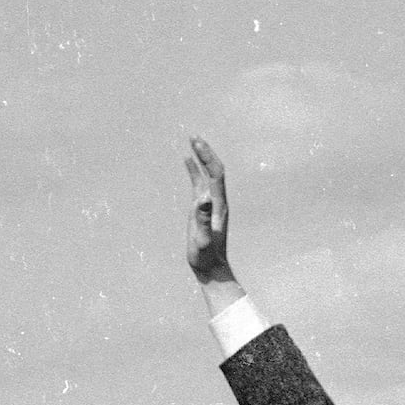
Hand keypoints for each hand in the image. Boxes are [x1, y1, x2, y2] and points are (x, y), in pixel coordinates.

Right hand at [181, 135, 237, 288]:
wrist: (211, 269)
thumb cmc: (206, 257)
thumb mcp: (202, 240)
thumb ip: (203, 220)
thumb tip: (204, 198)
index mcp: (218, 205)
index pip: (216, 174)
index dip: (208, 157)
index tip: (197, 143)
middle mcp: (216, 201)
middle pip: (214, 170)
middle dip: (205, 152)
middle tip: (194, 136)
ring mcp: (209, 204)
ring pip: (207, 174)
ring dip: (201, 157)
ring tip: (192, 141)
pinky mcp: (202, 208)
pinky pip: (199, 184)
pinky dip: (194, 170)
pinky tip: (187, 160)